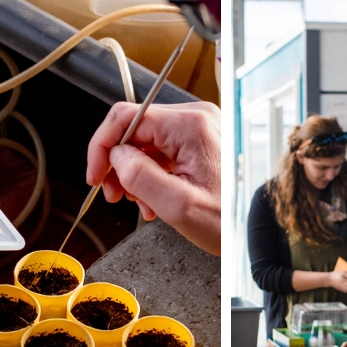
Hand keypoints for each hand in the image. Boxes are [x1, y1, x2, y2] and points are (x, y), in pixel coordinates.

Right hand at [86, 101, 220, 255]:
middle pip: (133, 129)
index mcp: (190, 126)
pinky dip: (150, 173)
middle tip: (114, 194)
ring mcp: (198, 128)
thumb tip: (115, 156)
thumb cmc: (227, 220)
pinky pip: (161, 150)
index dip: (101, 147)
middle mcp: (195, 118)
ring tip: (138, 202)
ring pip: (144, 141)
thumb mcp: (178, 206)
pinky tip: (152, 197)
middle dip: (117, 163)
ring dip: (133, 172)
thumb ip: (140, 177)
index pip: (125, 118)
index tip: (94, 176)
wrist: (252, 229)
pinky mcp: (199, 141)